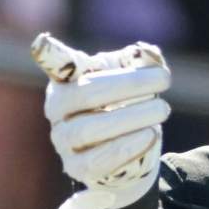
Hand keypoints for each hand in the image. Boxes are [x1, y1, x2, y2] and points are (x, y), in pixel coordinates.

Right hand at [31, 33, 171, 208]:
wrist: (130, 158)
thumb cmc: (128, 108)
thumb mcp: (136, 82)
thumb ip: (142, 64)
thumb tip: (150, 55)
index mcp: (67, 80)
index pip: (54, 63)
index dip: (48, 52)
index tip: (43, 41)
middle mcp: (57, 109)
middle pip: (87, 93)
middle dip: (130, 84)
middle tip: (165, 79)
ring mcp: (63, 140)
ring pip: (90, 128)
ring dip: (132, 117)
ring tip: (163, 109)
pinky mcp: (77, 167)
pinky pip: (99, 159)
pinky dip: (127, 147)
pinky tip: (150, 134)